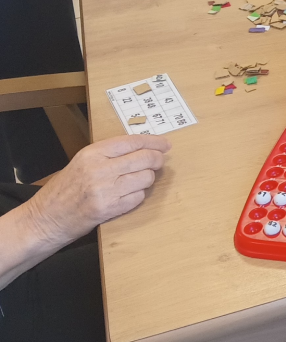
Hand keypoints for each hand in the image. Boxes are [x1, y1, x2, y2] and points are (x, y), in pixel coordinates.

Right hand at [26, 135, 169, 245]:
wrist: (46, 218)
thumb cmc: (65, 189)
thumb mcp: (82, 162)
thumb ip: (109, 154)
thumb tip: (143, 148)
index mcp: (92, 153)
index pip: (132, 142)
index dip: (153, 142)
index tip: (165, 144)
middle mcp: (100, 169)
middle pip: (144, 158)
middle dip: (157, 160)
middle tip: (159, 162)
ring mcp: (106, 189)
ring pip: (146, 177)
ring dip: (147, 179)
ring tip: (136, 181)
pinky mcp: (110, 208)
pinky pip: (139, 197)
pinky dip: (138, 196)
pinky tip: (127, 196)